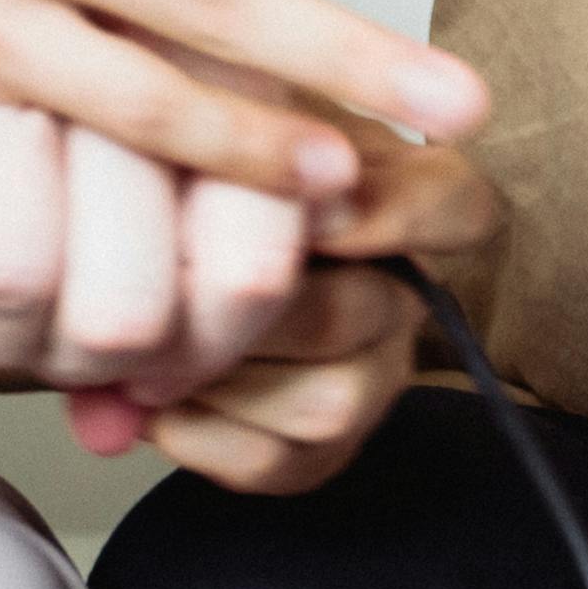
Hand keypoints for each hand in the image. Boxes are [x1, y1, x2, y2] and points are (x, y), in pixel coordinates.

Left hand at [0, 88, 496, 496]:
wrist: (133, 258)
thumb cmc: (172, 171)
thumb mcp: (185, 126)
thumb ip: (185, 138)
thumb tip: (176, 148)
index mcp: (389, 189)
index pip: (454, 204)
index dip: (395, 214)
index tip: (317, 212)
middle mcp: (396, 286)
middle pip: (368, 309)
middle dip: (251, 307)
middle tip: (162, 288)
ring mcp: (367, 372)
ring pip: (328, 398)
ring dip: (216, 379)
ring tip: (136, 356)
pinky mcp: (323, 449)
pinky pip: (283, 462)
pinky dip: (199, 436)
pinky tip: (145, 405)